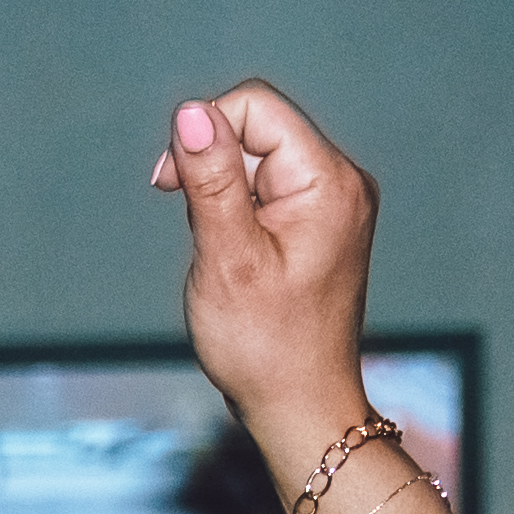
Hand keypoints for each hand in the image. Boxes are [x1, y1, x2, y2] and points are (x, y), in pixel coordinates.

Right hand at [151, 80, 383, 465]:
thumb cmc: (266, 347)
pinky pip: (268, 189)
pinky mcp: (321, 223)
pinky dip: (239, 214)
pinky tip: (237, 259)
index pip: (256, 106)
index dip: (205, 133)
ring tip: (224, 256)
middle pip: (258, 128)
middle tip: (201, 231)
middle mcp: (342, 182)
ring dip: (222, 196)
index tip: (170, 185)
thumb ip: (210, 178)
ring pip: (257, 160)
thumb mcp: (227, 257)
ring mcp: (335, 203)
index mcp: (329, 181)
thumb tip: (191, 111)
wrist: (301, 408)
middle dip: (212, 168)